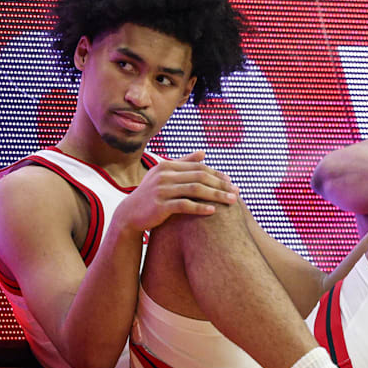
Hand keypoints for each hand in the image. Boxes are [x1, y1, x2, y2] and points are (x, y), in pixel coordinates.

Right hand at [118, 151, 238, 231]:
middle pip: (200, 176)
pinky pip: (184, 205)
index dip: (217, 174)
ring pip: (195, 190)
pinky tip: (213, 211)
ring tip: (231, 201)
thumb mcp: (165, 176)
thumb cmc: (151, 194)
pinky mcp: (160, 205)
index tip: (231, 183)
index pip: (199, 167)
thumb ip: (184, 163)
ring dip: (216, 195)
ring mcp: (161, 190)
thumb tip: (203, 152)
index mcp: (167, 166)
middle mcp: (164, 175)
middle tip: (237, 192)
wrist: (130, 214)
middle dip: (221, 184)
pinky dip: (200, 207)